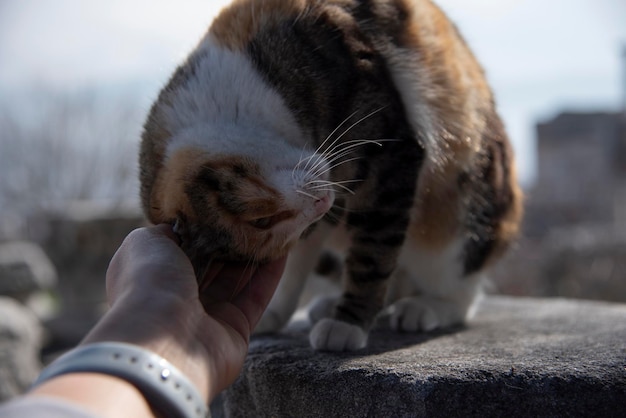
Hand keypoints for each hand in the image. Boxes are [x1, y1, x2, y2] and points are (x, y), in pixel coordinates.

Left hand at [84, 224, 286, 400]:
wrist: (163, 337)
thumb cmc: (149, 281)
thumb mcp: (146, 241)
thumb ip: (167, 230)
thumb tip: (188, 226)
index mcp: (155, 275)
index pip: (184, 246)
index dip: (206, 227)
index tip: (227, 206)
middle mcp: (179, 296)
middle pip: (214, 261)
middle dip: (234, 238)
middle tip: (257, 212)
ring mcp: (208, 315)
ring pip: (238, 278)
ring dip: (256, 252)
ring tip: (275, 224)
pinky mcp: (236, 329)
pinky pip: (256, 296)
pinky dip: (270, 273)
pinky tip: (283, 248)